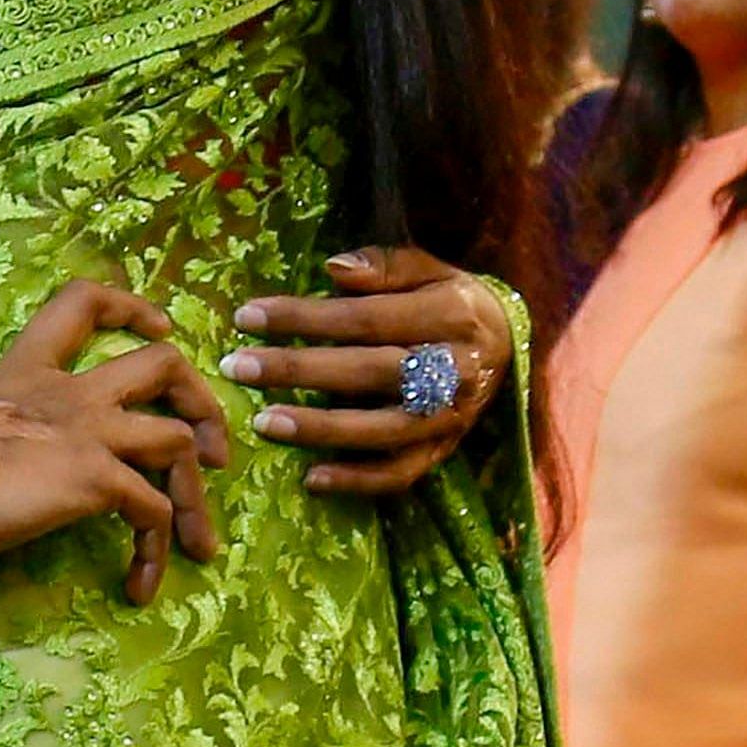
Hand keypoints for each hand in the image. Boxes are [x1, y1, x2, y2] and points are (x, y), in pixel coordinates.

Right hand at [0, 283, 234, 602]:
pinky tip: (140, 585)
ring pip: (178, 441)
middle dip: (201, 404)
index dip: (129, 308)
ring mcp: (92, 431)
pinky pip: (152, 512)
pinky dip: (158, 549)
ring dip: (196, 495)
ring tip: (197, 543)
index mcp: (29, 372)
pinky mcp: (99, 477)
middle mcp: (72, 393)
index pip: (83, 304)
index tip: (156, 328)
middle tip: (213, 453)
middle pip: (164, 364)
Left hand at [230, 246, 509, 497]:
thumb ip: (385, 265)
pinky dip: (357, 481)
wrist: (507, 344)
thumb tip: (334, 269)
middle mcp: (456, 371)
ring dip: (320, 429)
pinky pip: (400, 474)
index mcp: (451, 315)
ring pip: (382, 430)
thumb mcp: (429, 268)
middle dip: (298, 370)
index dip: (305, 318)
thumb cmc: (450, 299)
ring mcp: (450, 418)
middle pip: (369, 373)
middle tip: (239, 368)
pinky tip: (310, 478)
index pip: (366, 318)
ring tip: (264, 423)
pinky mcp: (444, 451)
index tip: (248, 317)